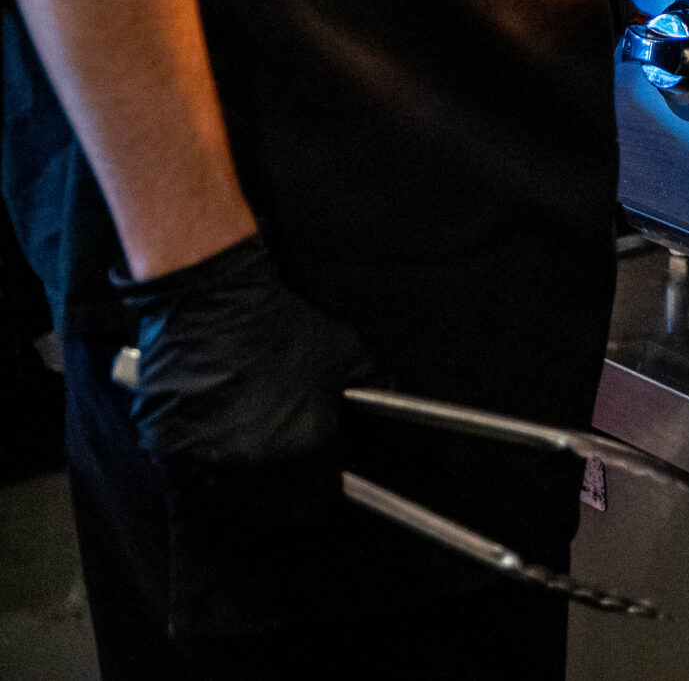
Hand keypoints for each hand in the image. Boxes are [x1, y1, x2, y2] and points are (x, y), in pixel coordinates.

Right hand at [115, 233, 371, 641]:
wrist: (213, 304)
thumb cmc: (279, 329)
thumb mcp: (347, 358)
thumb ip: (374, 394)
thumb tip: (398, 421)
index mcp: (301, 449)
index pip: (315, 502)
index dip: (321, 494)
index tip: (320, 485)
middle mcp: (251, 464)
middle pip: (269, 509)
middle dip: (281, 496)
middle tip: (285, 472)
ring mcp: (203, 461)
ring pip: (225, 499)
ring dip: (239, 486)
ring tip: (249, 456)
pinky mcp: (164, 449)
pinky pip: (187, 477)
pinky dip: (202, 466)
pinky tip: (216, 441)